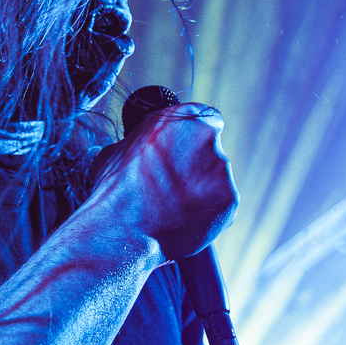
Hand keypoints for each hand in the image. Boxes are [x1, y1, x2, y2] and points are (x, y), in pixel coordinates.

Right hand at [90, 103, 238, 260]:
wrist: (121, 227)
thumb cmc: (115, 188)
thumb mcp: (119, 148)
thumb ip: (143, 142)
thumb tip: (140, 148)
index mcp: (183, 117)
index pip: (208, 119)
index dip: (198, 137)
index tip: (189, 151)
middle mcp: (208, 138)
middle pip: (213, 152)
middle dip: (198, 168)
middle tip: (175, 187)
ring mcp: (222, 170)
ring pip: (218, 180)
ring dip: (203, 191)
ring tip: (175, 208)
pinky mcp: (230, 200)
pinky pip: (222, 205)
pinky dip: (209, 213)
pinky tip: (185, 220)